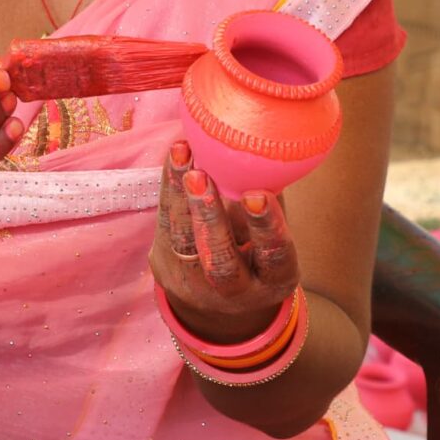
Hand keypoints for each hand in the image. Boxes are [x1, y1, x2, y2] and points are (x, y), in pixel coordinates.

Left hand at [149, 141, 300, 344]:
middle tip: (201, 176)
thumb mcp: (272, 231)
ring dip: (180, 194)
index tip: (256, 195)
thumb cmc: (257, 247)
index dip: (266, 228)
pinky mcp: (165, 270)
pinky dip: (169, 189)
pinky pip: (165, 228)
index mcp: (274, 282)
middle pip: (220, 262)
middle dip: (209, 218)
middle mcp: (236, 293)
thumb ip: (270, 199)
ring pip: (183, 243)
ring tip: (182, 152)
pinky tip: (176, 157)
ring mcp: (194, 286)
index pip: (274, 258)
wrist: (220, 294)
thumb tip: (268, 145)